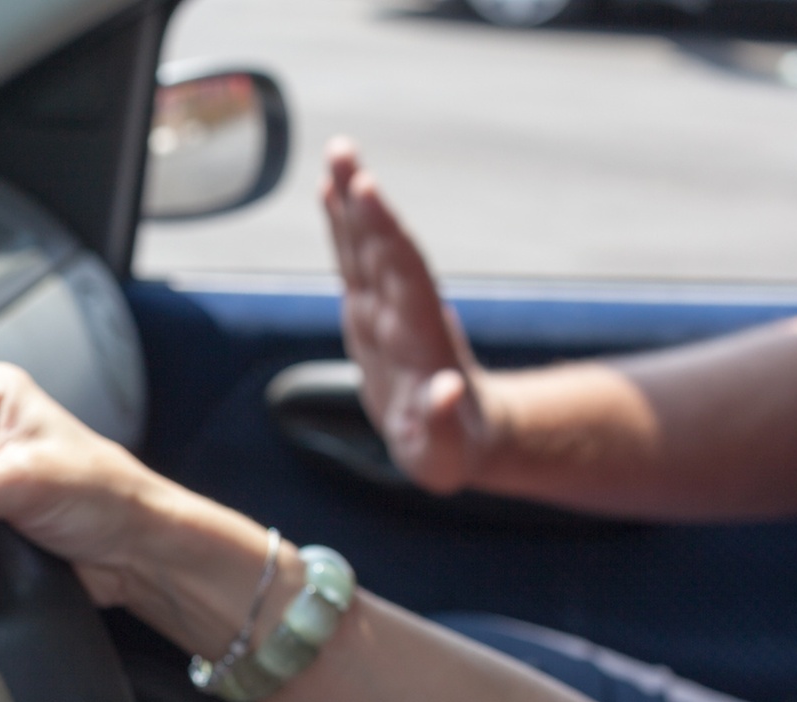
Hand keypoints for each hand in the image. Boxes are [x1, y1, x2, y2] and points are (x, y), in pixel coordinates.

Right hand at [322, 136, 493, 494]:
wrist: (466, 434)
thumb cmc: (454, 450)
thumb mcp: (447, 454)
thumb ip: (442, 424)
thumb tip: (446, 392)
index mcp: (420, 341)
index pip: (403, 276)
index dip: (384, 234)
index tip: (367, 190)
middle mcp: (403, 315)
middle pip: (384, 249)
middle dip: (364, 204)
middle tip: (344, 153)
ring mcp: (387, 311)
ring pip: (367, 248)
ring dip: (352, 202)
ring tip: (337, 154)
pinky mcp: (371, 314)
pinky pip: (354, 262)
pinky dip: (343, 227)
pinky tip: (330, 192)